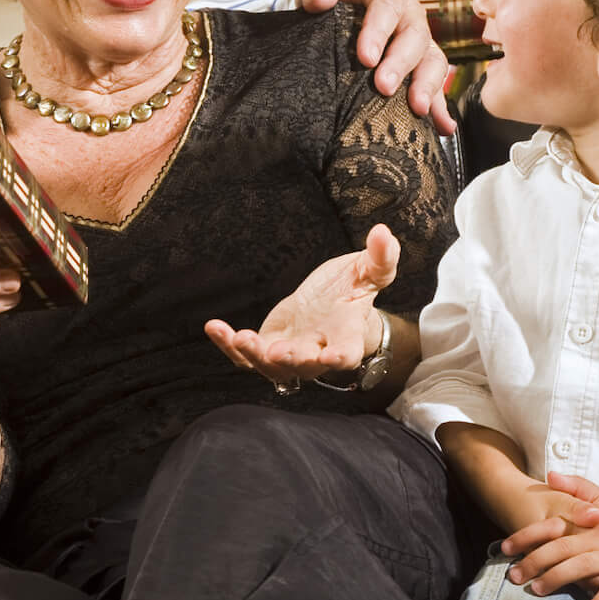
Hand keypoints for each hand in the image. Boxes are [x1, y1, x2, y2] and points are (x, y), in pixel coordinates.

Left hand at [205, 223, 396, 387]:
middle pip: (303, 365)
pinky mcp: (266, 349)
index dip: (339, 357)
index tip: (331, 356)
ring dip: (254, 354)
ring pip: (270, 366)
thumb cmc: (352, 290)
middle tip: (277, 352)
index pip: (346, 354)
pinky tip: (214, 327)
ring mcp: (289, 355)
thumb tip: (384, 233)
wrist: (331, 305)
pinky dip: (228, 344)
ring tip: (239, 337)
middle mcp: (317, 353)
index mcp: (346, 338)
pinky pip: (244, 355)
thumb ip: (380, 258)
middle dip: (291, 359)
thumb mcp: (368, 271)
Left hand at [291, 0, 456, 135]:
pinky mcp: (416, 68)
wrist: (325, 15)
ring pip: (433, 60)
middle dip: (401, 63)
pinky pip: (433, 87)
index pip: (388, 4)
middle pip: (415, 35)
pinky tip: (442, 126)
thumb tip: (322, 0)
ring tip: (417, 109)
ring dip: (427, 86)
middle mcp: (408, 14)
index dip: (379, 30)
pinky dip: (439, 107)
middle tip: (384, 87)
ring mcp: (416, 43)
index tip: (365, 57)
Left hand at [503, 472, 598, 599]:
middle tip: (513, 576)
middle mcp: (596, 539)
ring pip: (581, 568)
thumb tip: (549, 474)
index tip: (503, 548)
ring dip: (558, 579)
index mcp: (585, 522)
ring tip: (537, 591)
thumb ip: (574, 487)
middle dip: (534, 562)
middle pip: (560, 549)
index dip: (526, 537)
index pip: (550, 528)